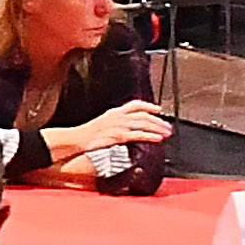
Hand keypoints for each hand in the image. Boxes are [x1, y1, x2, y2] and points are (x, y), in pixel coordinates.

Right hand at [50, 104, 172, 167]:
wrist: (77, 139)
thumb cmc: (87, 135)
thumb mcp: (102, 124)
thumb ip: (115, 124)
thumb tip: (125, 130)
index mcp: (114, 112)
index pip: (135, 105)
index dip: (149, 106)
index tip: (158, 109)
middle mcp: (118, 116)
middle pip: (143, 115)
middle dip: (158, 120)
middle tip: (167, 126)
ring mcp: (119, 125)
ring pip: (144, 124)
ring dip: (157, 128)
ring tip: (167, 133)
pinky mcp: (119, 136)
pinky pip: (138, 135)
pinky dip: (150, 136)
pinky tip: (157, 139)